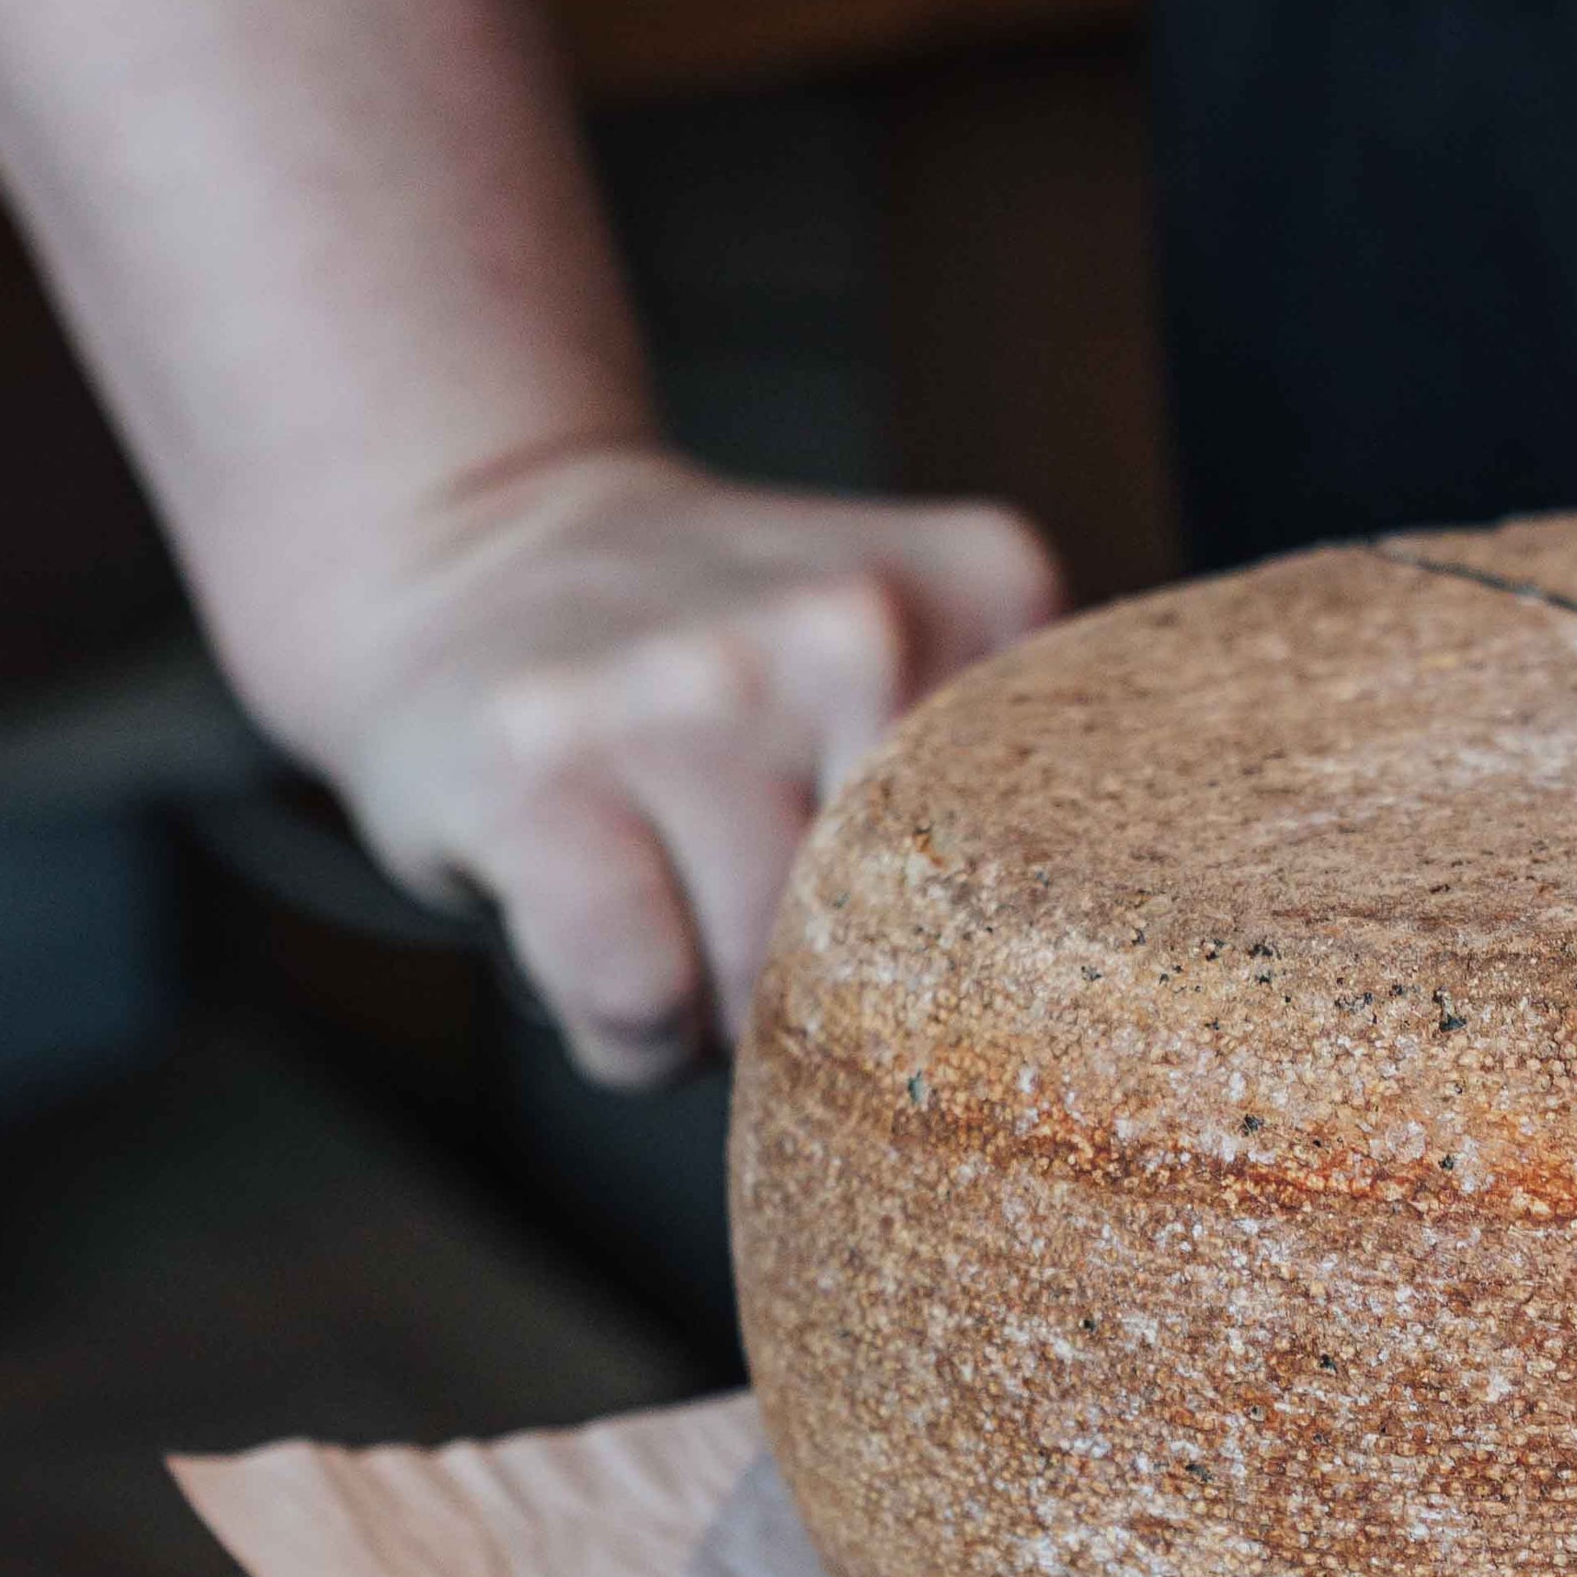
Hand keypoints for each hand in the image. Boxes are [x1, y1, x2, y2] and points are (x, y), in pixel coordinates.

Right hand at [259, 449, 1061, 1087]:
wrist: (478, 547)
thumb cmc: (730, 674)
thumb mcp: (921, 648)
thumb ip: (1029, 776)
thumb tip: (1098, 1001)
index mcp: (988, 588)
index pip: (1056, 876)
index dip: (973, 934)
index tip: (906, 893)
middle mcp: (856, 622)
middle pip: (919, 947)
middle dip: (841, 986)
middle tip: (758, 887)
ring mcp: (697, 687)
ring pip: (774, 991)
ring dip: (721, 1012)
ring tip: (674, 893)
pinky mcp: (546, 773)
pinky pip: (645, 1003)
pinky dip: (625, 1028)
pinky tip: (601, 923)